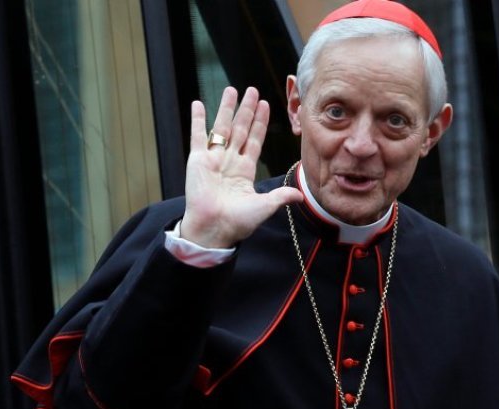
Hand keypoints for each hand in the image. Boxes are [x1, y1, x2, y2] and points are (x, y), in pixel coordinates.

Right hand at [180, 87, 302, 248]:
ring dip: (226, 109)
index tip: (265, 105)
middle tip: (252, 90)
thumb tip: (300, 196)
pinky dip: (198, 120)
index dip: (260, 123)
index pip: (254, 140)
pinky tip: (198, 104)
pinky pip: (197, 136)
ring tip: (231, 90)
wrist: (213, 229)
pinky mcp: (197, 161)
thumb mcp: (264, 207)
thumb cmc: (237, 223)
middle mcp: (229, 162)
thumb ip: (281, 196)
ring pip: (222, 127)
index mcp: (244, 171)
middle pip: (240, 129)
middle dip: (247, 110)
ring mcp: (213, 159)